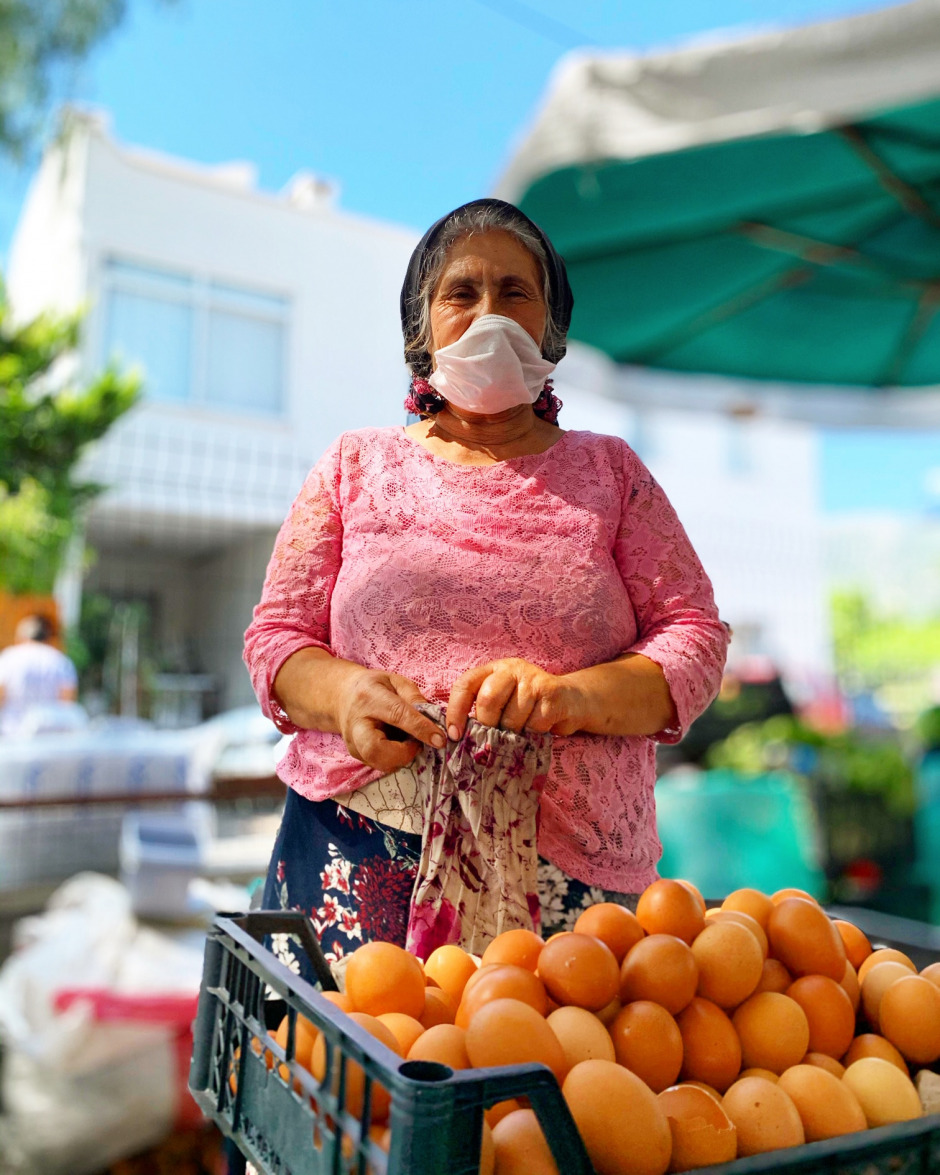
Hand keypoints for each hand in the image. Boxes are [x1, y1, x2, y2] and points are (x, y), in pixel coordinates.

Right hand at [336, 669, 445, 772]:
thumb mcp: (395, 681)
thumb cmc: (374, 687)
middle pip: (375, 749)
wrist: (342, 696)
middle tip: (418, 745)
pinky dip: (394, 760)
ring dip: (401, 758)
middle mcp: (356, 723)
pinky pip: (379, 765)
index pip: (397, 715)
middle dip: (402, 754)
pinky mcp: (356, 755)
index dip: (420, 729)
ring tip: (408, 742)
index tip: (440, 739)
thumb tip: (433, 718)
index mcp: (369, 698)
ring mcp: (353, 742)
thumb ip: (414, 697)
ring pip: (378, 763)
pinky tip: (397, 745)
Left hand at [445, 658, 585, 740]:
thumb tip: (459, 737)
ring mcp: (533, 680)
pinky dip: (533, 734)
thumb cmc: (529, 705)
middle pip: (487, 700)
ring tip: (519, 732)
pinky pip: (534, 724)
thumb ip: (483, 710)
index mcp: (493, 669)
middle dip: (487, 725)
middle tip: (492, 738)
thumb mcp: (503, 700)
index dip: (455, 711)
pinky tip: (537, 729)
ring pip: (511, 718)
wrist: (571, 700)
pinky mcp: (552, 694)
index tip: (454, 735)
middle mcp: (512, 669)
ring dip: (513, 733)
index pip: (465, 685)